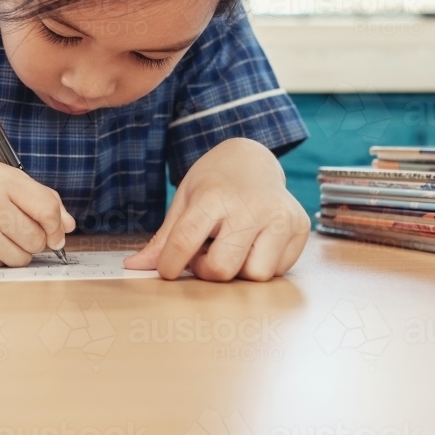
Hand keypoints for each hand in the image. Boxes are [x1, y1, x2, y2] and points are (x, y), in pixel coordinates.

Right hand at [0, 162, 75, 267]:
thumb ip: (38, 198)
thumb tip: (68, 225)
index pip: (47, 208)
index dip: (57, 224)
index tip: (57, 232)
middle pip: (39, 236)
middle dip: (37, 239)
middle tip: (18, 230)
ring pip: (25, 256)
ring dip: (19, 250)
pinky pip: (5, 266)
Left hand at [123, 138, 309, 280]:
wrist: (252, 159)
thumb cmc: (214, 183)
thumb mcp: (184, 201)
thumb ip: (164, 238)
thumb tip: (134, 267)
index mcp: (213, 196)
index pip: (184, 243)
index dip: (170, 265)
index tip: (169, 269)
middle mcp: (251, 206)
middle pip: (223, 270)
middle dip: (207, 270)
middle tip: (205, 254)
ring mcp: (281, 216)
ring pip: (255, 275)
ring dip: (238, 270)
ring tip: (232, 248)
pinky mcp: (300, 227)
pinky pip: (278, 270)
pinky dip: (262, 264)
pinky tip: (254, 243)